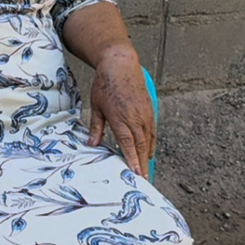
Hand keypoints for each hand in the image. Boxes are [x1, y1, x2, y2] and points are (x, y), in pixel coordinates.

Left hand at [87, 50, 155, 176]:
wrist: (120, 65)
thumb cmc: (105, 84)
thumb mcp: (96, 106)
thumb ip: (96, 127)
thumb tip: (92, 143)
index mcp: (120, 118)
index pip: (128, 144)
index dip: (132, 160)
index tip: (136, 173)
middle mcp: (135, 118)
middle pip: (140, 145)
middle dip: (142, 164)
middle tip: (143, 179)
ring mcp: (144, 114)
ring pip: (148, 139)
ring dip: (147, 155)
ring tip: (146, 170)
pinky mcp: (149, 109)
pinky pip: (153, 130)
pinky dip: (152, 143)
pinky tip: (149, 151)